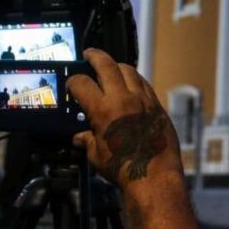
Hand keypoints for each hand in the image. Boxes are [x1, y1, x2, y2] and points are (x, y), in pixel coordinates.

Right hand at [66, 48, 182, 187]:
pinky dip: (134, 79)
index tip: (71, 84)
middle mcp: (122, 98)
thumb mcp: (97, 156)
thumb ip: (88, 141)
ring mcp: (142, 99)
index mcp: (103, 109)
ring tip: (111, 67)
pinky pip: (144, 83)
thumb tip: (79, 137)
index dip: (73, 81)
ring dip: (117, 65)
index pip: (82, 83)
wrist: (154, 174)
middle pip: (107, 65)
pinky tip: (131, 83)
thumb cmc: (122, 168)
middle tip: (89, 54)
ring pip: (129, 70)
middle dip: (95, 56)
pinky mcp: (157, 104)